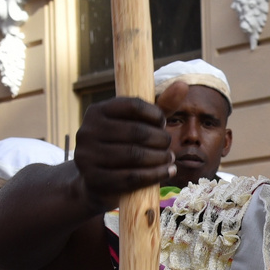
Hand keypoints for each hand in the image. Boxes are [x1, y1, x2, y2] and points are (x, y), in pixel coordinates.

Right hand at [73, 89, 176, 212]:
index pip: (133, 105)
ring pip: (135, 155)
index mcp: (96, 111)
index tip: (162, 124)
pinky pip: (132, 177)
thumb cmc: (122, 148)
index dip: (155, 114)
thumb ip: (160, 107)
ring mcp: (87, 156)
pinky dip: (155, 175)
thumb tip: (183, 85)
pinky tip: (167, 172)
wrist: (97, 184)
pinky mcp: (94, 180)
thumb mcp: (138, 125)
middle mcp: (87, 131)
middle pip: (137, 132)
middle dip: (161, 140)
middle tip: (170, 147)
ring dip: (161, 158)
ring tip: (170, 159)